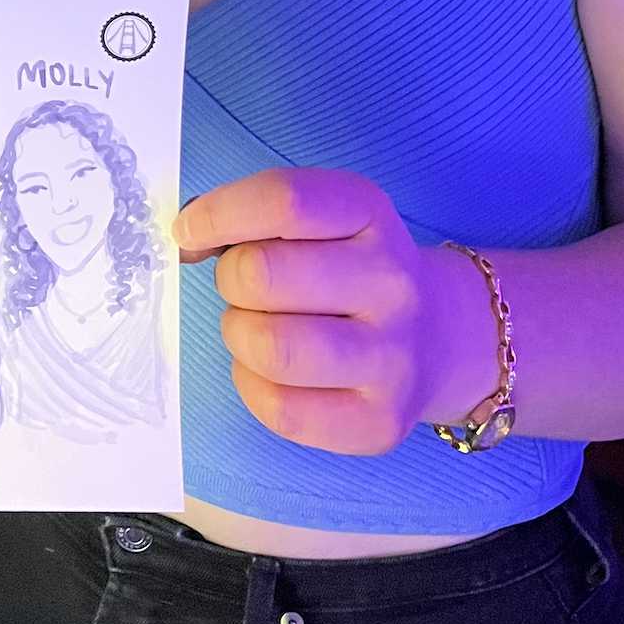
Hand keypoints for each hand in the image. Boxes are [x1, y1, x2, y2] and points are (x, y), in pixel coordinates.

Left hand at [173, 168, 498, 455]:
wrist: (438, 336)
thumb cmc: (348, 266)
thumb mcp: (318, 218)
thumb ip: (251, 213)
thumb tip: (186, 234)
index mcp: (369, 213)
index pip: (284, 201)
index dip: (219, 214)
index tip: (187, 230)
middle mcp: (391, 282)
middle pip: (263, 276)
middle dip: (230, 280)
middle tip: (243, 286)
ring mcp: (392, 357)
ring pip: (270, 348)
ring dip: (239, 334)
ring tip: (256, 327)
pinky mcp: (379, 422)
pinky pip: (280, 409)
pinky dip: (253, 385)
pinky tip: (269, 371)